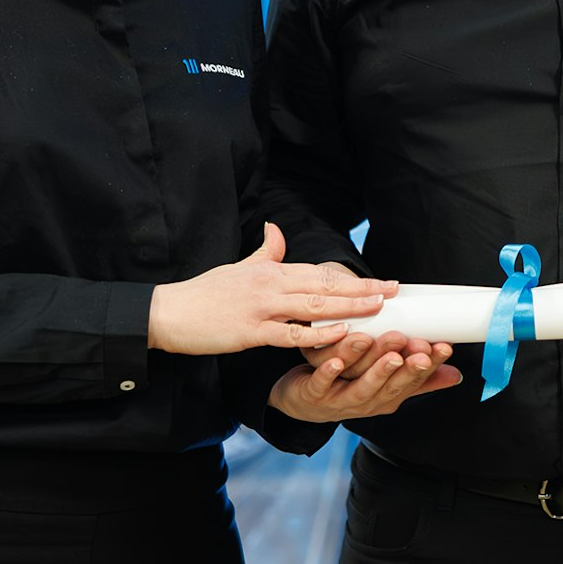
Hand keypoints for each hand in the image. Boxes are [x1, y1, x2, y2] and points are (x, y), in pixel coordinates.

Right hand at [148, 223, 399, 354]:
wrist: (168, 312)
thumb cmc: (204, 293)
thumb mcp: (238, 267)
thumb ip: (264, 251)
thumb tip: (277, 229)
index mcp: (271, 269)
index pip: (320, 272)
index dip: (353, 278)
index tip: (382, 282)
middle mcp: (271, 284)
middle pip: (325, 284)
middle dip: (363, 288)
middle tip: (394, 291)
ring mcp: (262, 307)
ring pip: (315, 305)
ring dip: (349, 306)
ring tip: (379, 308)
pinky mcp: (251, 332)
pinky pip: (292, 333)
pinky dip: (319, 334)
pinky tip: (341, 333)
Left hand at [267, 337, 461, 420]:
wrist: (304, 403)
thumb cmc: (349, 387)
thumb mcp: (387, 384)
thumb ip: (418, 379)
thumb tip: (455, 375)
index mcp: (388, 397)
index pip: (413, 380)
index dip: (430, 365)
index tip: (444, 347)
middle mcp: (368, 401)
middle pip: (391, 385)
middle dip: (406, 368)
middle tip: (420, 350)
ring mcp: (341, 400)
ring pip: (361, 385)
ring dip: (375, 368)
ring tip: (387, 348)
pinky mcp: (315, 394)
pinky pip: (322, 383)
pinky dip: (329, 373)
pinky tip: (336, 361)